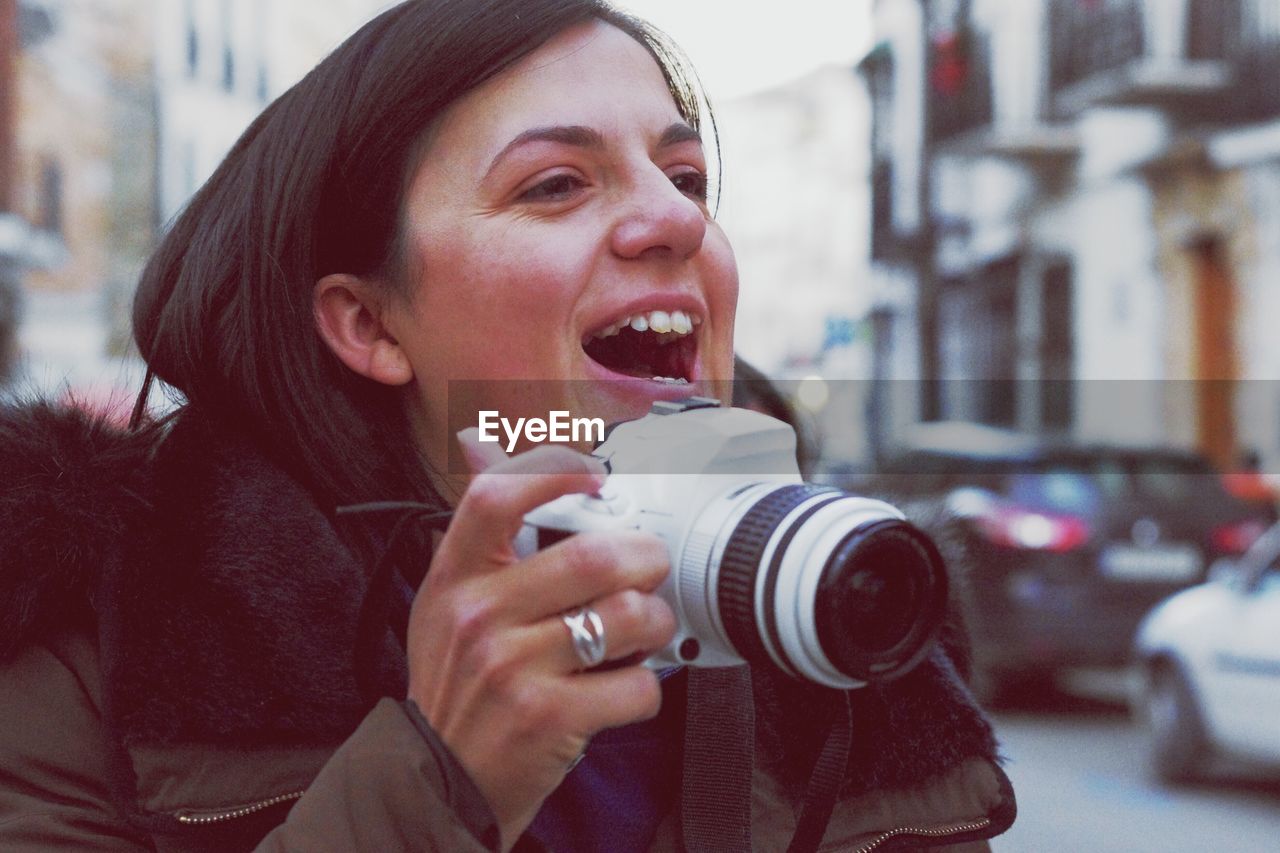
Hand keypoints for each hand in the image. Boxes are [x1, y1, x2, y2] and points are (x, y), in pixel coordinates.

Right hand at [405, 430, 676, 849]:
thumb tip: (480, 442)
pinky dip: (647, 687)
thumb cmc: (457, 686)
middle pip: (593, 556)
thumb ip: (477, 536)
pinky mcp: (549, 718)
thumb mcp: (445, 604)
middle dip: (646, 558)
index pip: (496, 497)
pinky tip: (626, 687)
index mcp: (454, 580)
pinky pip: (637, 686)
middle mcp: (479, 617)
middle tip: (651, 568)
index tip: (595, 474)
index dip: (554, 472)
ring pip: (627, 617)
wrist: (438, 779)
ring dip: (655, 623)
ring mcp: (513, 669)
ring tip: (645, 631)